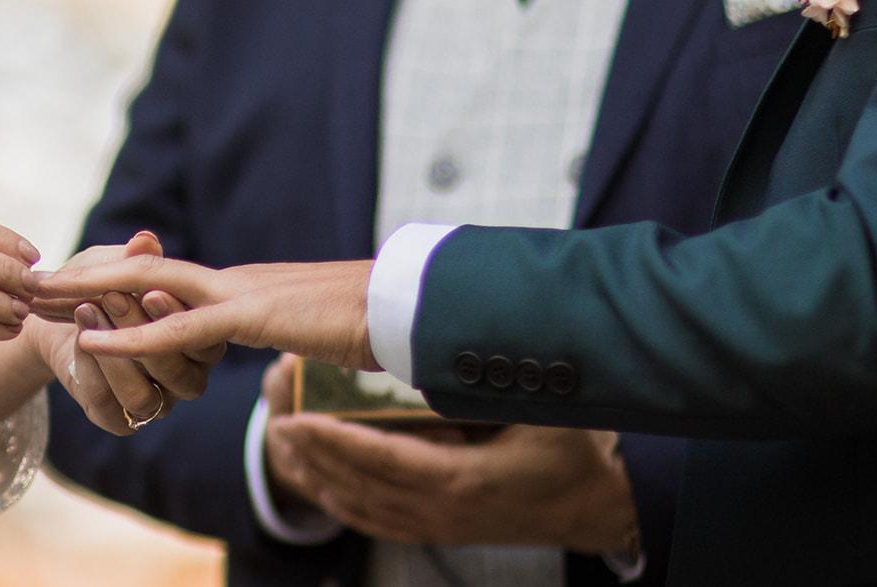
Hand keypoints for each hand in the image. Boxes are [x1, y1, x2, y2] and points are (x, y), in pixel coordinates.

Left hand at [29, 233, 225, 433]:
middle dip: (139, 330)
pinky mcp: (119, 418)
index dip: (176, 316)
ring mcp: (154, 402)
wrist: (52, 316)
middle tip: (110, 296)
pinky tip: (78, 338)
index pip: (202, 338)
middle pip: (177, 371)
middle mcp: (184, 377)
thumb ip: (133, 259)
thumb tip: (144, 239)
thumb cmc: (96, 284)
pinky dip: (92, 369)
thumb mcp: (113, 265)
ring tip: (86, 311)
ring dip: (112, 354)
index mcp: (199, 341)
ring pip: (143, 394)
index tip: (150, 290)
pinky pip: (110, 406)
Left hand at [35, 256, 377, 369]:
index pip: (161, 279)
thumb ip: (279, 324)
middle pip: (138, 273)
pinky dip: (133, 334)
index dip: (110, 280)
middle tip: (26, 281)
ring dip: (87, 295)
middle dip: (80, 278)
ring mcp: (239, 293)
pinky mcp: (253, 315)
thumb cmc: (370, 317)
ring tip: (35, 297)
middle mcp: (230, 280)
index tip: (65, 287)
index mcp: (240, 285)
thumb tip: (272, 330)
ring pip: (146, 289)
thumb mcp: (308, 325)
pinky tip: (92, 340)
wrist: (410, 302)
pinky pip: (181, 328)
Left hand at [268, 400, 638, 552]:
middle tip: (277, 420)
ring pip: (363, 508)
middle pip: (361, 485)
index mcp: (462, 479)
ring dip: (320, 479)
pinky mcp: (442, 532)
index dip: (334, 441)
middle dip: (313, 454)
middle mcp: (443, 511)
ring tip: (286, 446)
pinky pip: (379, 523)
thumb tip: (442, 345)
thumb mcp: (538, 411)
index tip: (296, 418)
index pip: (381, 460)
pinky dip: (343, 504)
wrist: (598, 507)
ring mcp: (441, 527)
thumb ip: (487, 387)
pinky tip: (322, 485)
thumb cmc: (573, 450)